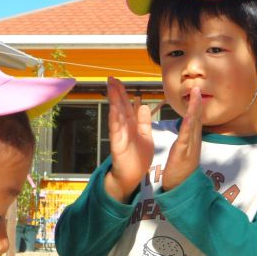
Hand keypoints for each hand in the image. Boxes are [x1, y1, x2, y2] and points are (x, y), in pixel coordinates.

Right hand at [103, 77, 153, 201]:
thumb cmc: (138, 158)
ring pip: (116, 115)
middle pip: (120, 107)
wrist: (132, 176)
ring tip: (111, 87)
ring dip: (113, 101)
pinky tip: (114, 108)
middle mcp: (124, 128)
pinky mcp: (117, 144)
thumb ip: (143, 122)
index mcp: (131, 125)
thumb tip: (142, 105)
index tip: (120, 81)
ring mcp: (120, 135)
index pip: (127, 105)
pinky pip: (116, 130)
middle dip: (116, 92)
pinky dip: (115, 119)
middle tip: (111, 78)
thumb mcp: (145, 136)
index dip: (123, 93)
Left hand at [161, 87, 201, 191]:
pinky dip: (187, 125)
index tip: (196, 91)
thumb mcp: (184, 152)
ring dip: (195, 108)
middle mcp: (194, 141)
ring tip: (196, 94)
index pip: (195, 119)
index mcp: (192, 140)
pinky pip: (186, 137)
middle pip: (197, 118)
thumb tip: (186, 131)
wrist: (182, 188)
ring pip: (193, 124)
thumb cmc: (180, 171)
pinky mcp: (183, 153)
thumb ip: (185, 141)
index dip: (196, 105)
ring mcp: (190, 146)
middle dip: (198, 102)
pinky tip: (188, 116)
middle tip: (198, 86)